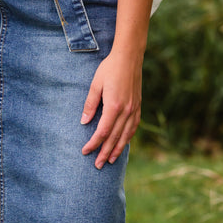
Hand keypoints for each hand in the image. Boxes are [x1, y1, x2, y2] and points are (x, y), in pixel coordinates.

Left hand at [80, 50, 141, 168]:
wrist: (129, 57)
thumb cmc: (110, 68)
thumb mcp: (96, 84)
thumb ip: (90, 104)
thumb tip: (84, 122)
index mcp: (114, 106)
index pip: (102, 132)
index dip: (94, 144)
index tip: (85, 151)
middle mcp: (126, 110)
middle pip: (114, 138)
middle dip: (105, 152)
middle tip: (97, 165)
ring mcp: (134, 109)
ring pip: (126, 135)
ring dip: (117, 149)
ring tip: (110, 160)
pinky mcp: (138, 106)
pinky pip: (133, 127)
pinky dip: (128, 137)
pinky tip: (123, 143)